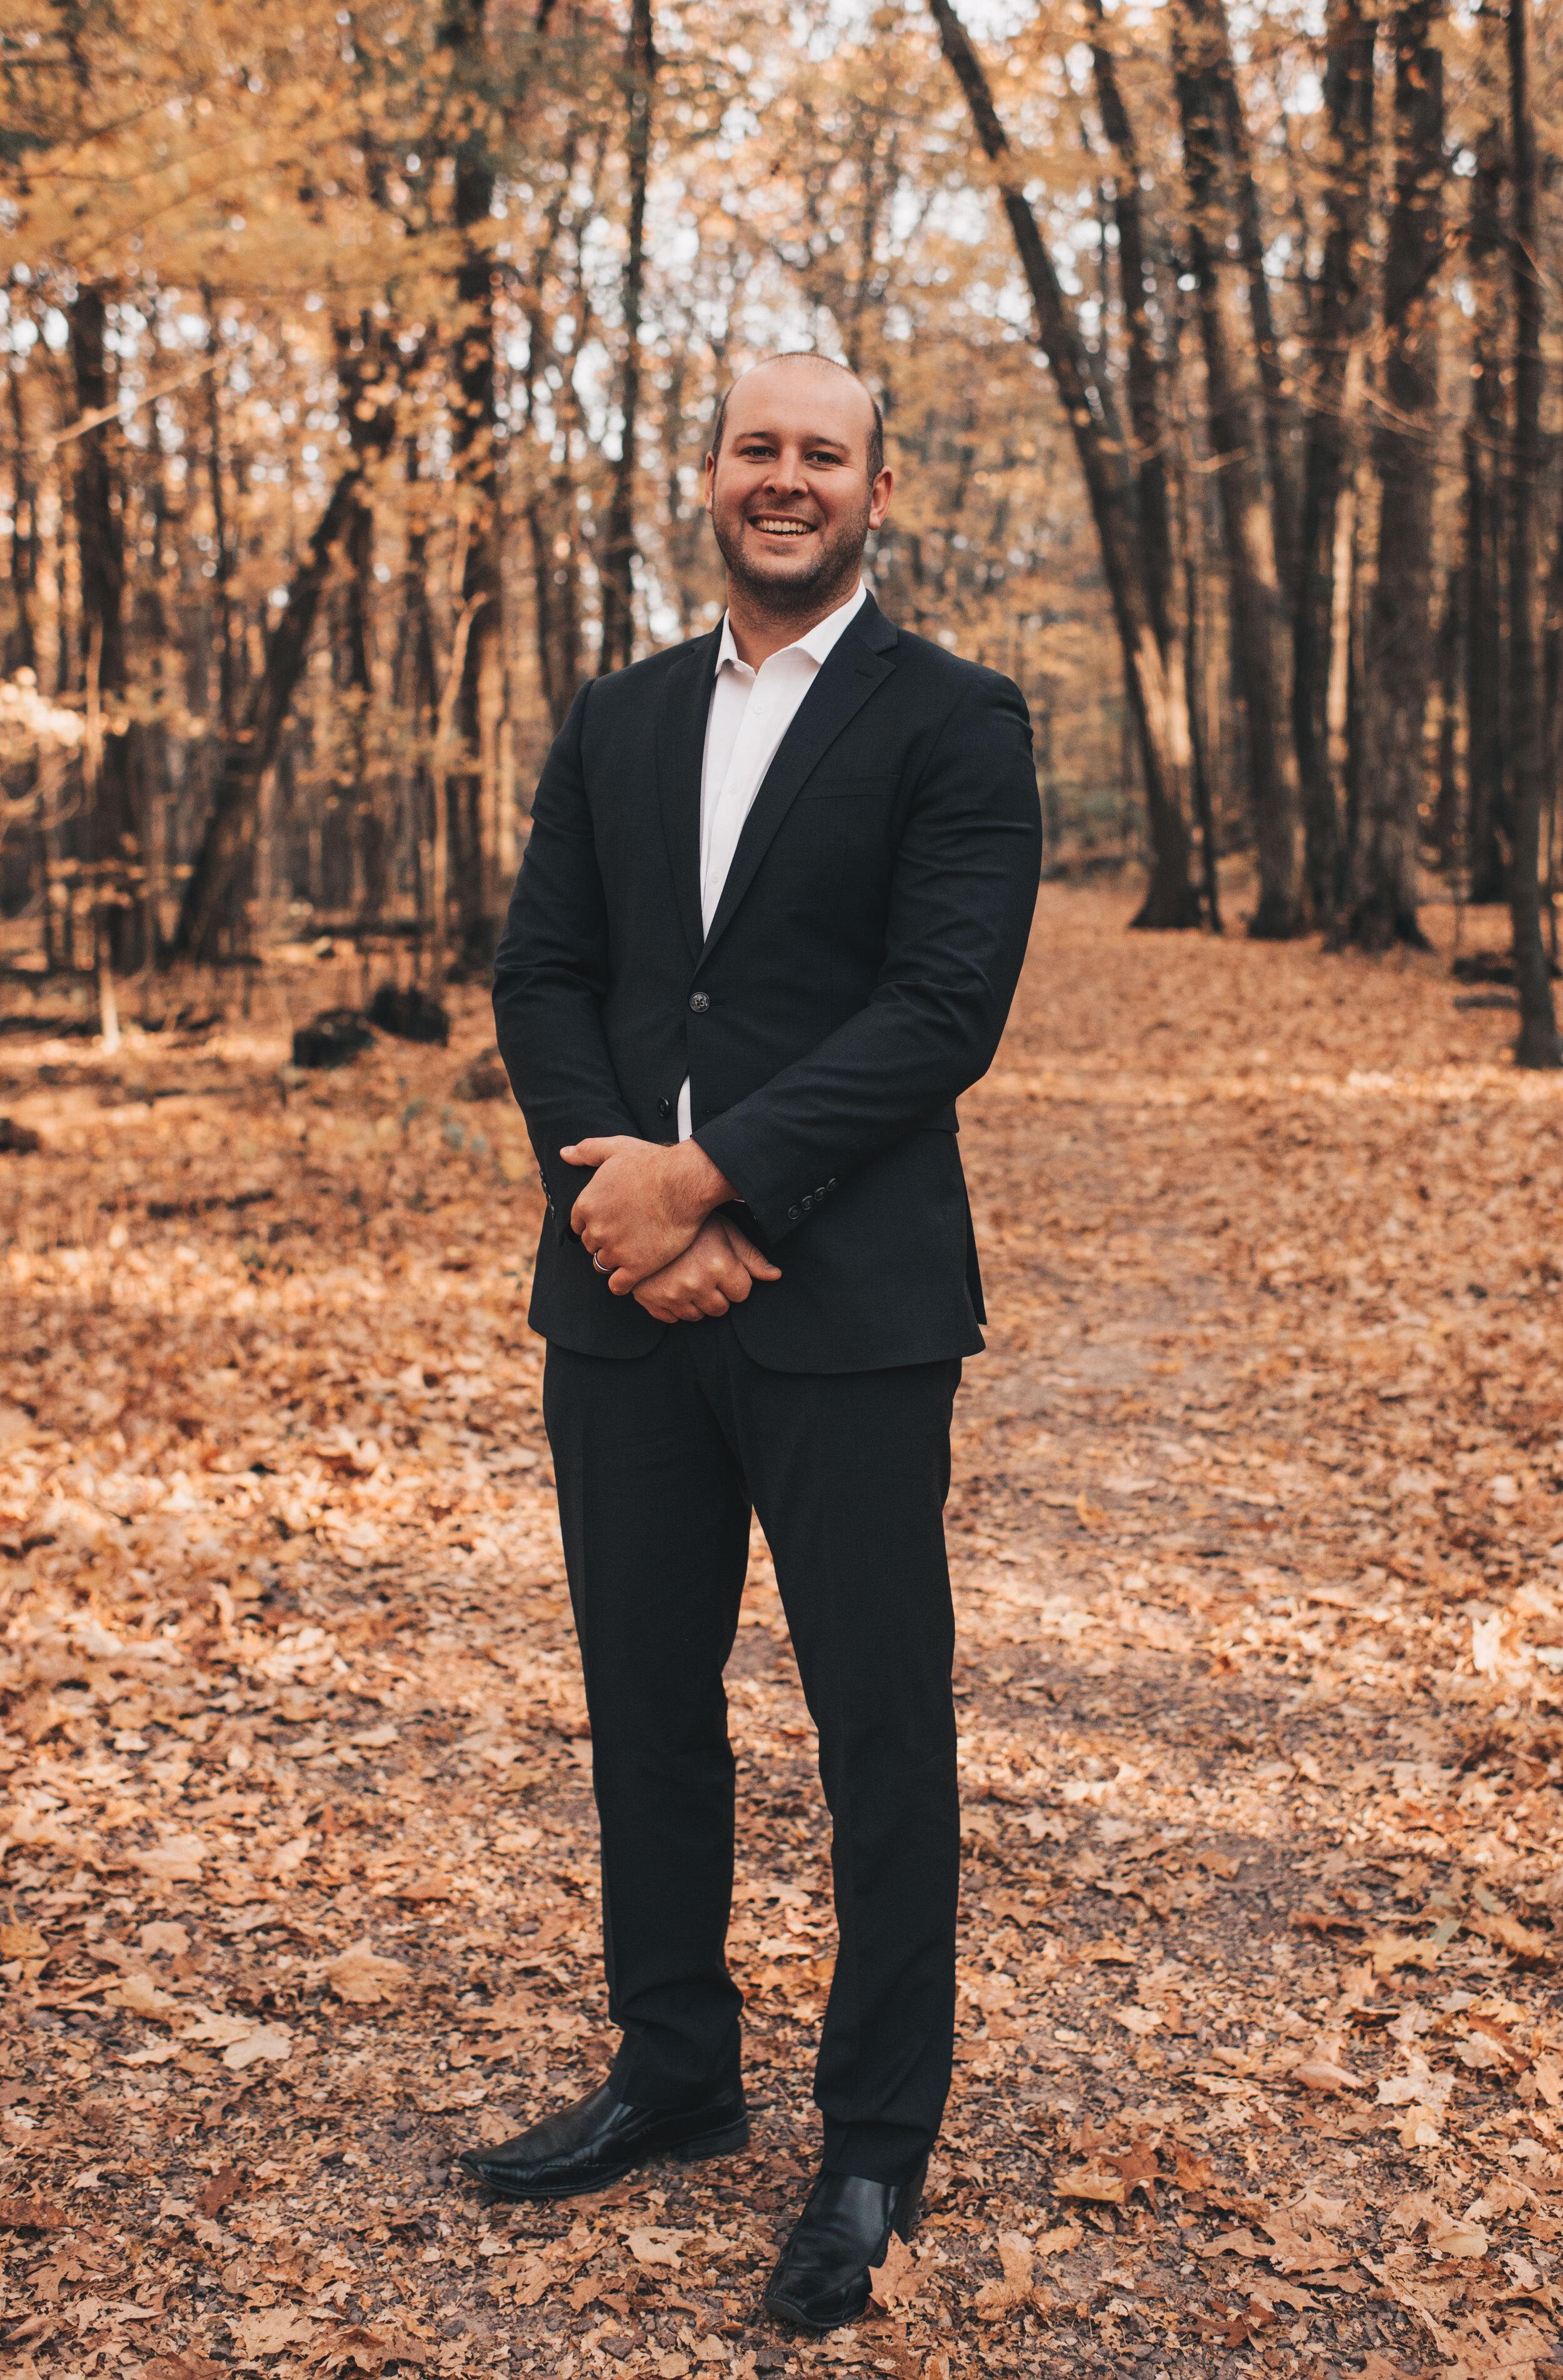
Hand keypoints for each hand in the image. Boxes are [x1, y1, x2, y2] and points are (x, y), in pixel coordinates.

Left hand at [563, 1134, 737, 1291]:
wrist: (684, 1183)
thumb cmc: (653, 1163)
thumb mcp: (616, 1148)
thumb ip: (587, 1150)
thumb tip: (564, 1153)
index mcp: (586, 1204)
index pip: (579, 1225)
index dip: (595, 1223)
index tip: (613, 1221)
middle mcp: (596, 1229)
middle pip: (591, 1245)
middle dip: (605, 1241)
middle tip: (627, 1235)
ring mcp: (615, 1250)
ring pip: (603, 1265)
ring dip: (615, 1261)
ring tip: (634, 1252)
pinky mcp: (635, 1267)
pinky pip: (618, 1286)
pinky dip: (623, 1283)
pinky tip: (635, 1273)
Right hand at [632, 1216, 781, 1323]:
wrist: (640, 1218)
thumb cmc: (689, 1222)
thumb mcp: (724, 1230)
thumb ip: (751, 1256)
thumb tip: (776, 1276)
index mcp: (718, 1264)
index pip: (742, 1293)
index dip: (735, 1280)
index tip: (724, 1266)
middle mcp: (696, 1283)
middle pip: (721, 1309)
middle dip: (718, 1293)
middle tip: (705, 1271)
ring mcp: (672, 1295)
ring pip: (697, 1316)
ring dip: (697, 1301)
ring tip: (688, 1276)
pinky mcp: (651, 1303)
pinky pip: (673, 1319)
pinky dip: (675, 1306)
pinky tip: (671, 1284)